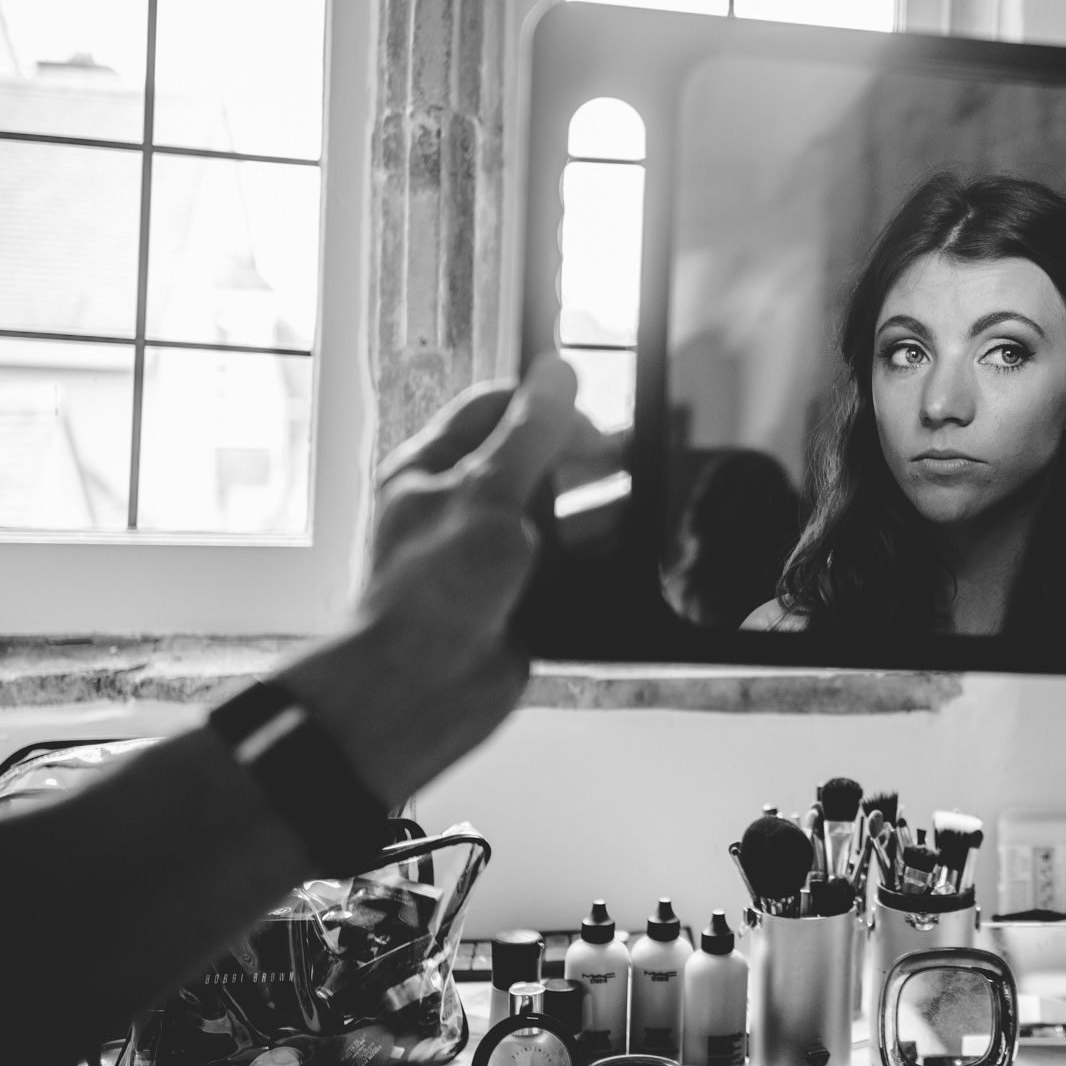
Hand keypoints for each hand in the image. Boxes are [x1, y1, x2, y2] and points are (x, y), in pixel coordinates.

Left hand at [277, 354, 590, 804]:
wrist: (419, 691)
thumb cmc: (427, 592)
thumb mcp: (486, 492)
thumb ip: (529, 433)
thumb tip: (556, 374)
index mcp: (430, 470)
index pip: (493, 410)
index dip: (543, 403)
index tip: (589, 409)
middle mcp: (459, 509)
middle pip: (533, 461)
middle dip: (582, 454)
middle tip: (628, 452)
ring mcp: (491, 556)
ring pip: (556, 515)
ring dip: (598, 504)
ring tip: (646, 492)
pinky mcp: (520, 599)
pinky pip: (569, 566)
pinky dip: (600, 556)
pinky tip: (634, 544)